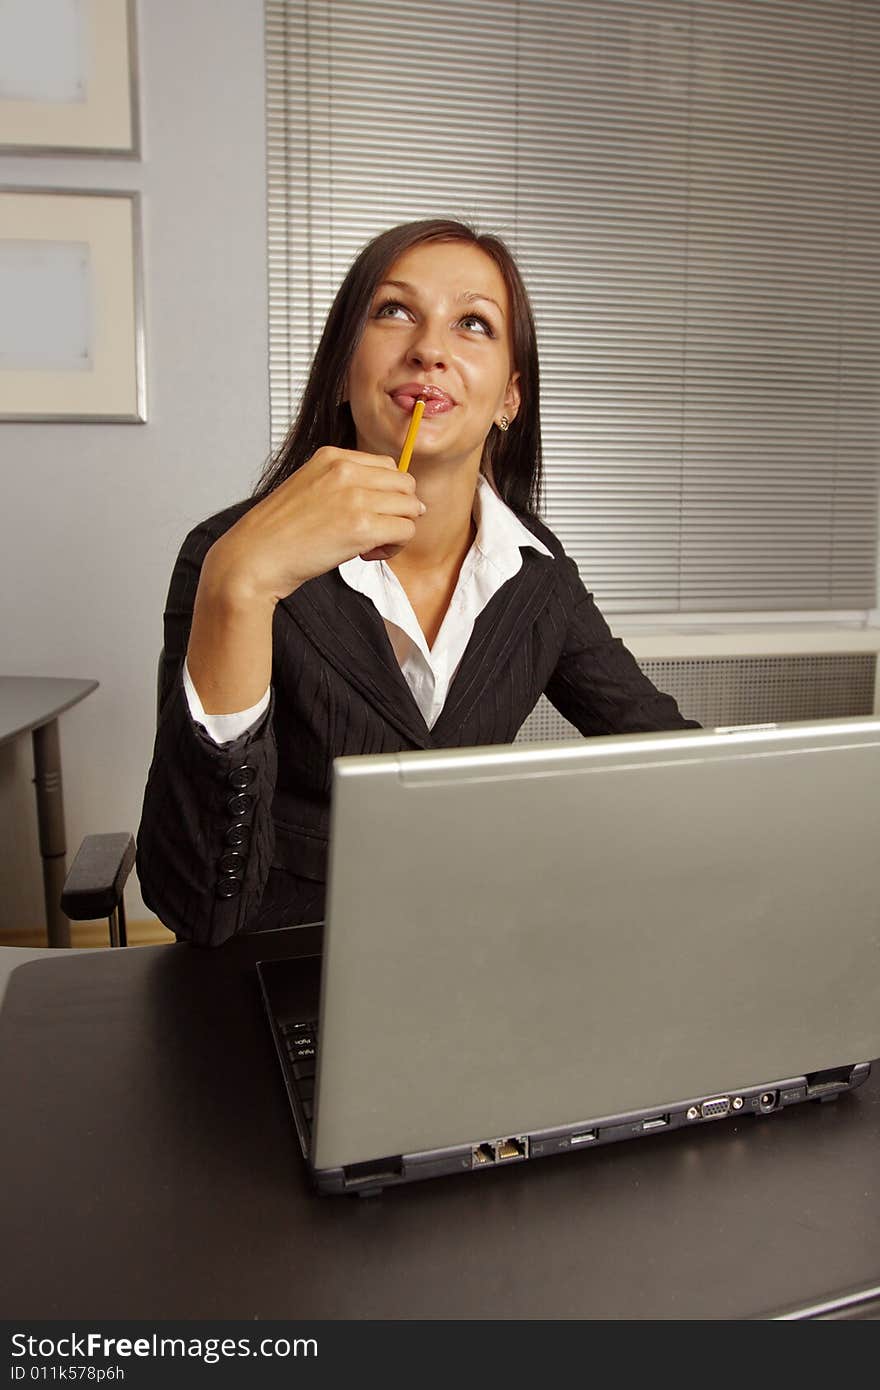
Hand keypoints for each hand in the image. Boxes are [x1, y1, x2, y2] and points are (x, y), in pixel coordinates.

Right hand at [206, 447, 425, 602]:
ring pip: (411, 508)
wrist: (255, 557)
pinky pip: (405, 531)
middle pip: (405, 484)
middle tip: (374, 531)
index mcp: (332, 456)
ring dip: (398, 530)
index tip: (369, 512)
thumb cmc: (278, 533)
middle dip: (398, 510)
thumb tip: (390, 497)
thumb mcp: (309, 487)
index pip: (388, 466)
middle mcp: (346, 471)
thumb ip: (344, 484)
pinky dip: (394, 547)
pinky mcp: (362, 527)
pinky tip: (367, 555)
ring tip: (370, 545)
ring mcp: (355, 497)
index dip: (386, 493)